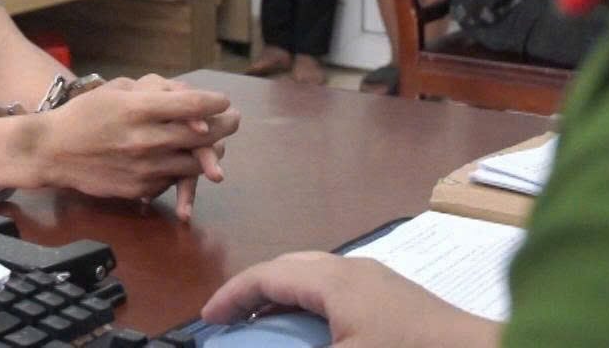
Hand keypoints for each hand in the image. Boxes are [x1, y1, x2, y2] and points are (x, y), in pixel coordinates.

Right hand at [31, 75, 239, 205]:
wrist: (52, 151)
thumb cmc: (83, 114)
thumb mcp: (114, 92)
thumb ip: (149, 93)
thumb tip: (183, 97)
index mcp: (137, 109)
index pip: (190, 105)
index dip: (214, 102)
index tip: (224, 100)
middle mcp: (145, 139)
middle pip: (201, 135)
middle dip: (223, 125)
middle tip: (233, 119)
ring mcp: (144, 168)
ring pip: (193, 163)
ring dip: (211, 153)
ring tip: (218, 143)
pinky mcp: (140, 189)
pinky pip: (173, 180)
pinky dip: (183, 169)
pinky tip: (186, 160)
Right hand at [202, 253, 500, 347]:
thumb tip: (256, 341)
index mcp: (332, 279)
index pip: (266, 276)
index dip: (232, 296)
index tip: (208, 320)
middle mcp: (353, 269)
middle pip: (291, 267)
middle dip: (257, 290)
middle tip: (234, 320)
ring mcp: (380, 281)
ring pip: (318, 276)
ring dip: (287, 297)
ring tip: (270, 326)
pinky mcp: (400, 299)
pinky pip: (341, 289)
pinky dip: (315, 305)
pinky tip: (322, 332)